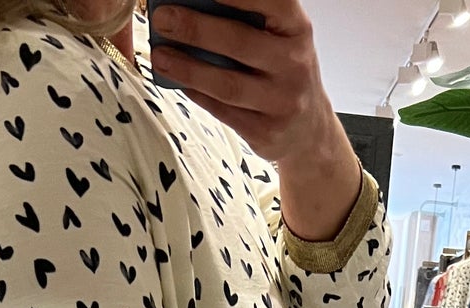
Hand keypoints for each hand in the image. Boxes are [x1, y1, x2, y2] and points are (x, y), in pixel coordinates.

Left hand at [149, 0, 361, 233]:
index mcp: (297, 28)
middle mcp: (295, 63)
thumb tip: (192, 5)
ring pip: (227, 83)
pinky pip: (223, 111)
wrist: (309, 129)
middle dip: (195, 29)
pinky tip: (178, 80)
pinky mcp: (267, 133)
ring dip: (188, 68)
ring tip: (160, 56)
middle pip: (238, 42)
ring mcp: (283, 102)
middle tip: (163, 18)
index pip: (266, 1)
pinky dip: (197, 93)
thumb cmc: (284, 70)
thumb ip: (246, 19)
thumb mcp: (278, 36)